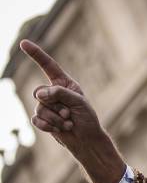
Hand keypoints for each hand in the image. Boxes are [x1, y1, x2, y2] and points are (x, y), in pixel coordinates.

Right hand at [21, 39, 124, 182]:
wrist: (86, 140)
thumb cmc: (87, 120)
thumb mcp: (79, 103)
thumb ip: (60, 94)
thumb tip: (39, 94)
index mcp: (65, 84)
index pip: (48, 66)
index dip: (36, 54)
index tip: (23, 43)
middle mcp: (54, 93)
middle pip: (39, 92)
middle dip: (54, 105)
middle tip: (69, 114)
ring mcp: (47, 106)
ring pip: (39, 108)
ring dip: (55, 118)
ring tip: (68, 123)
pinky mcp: (42, 119)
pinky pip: (36, 120)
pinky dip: (48, 126)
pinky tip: (59, 129)